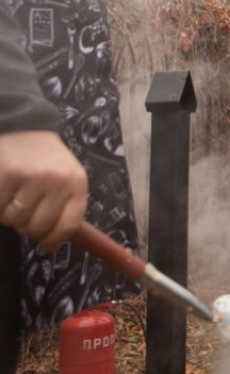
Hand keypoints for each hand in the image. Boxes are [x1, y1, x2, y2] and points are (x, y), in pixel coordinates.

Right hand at [0, 131, 88, 250]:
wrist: (22, 126)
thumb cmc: (44, 159)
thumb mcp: (65, 178)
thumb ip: (63, 209)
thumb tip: (50, 246)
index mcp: (77, 183)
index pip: (69, 225)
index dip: (55, 239)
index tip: (46, 243)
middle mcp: (58, 180)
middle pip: (38, 227)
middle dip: (27, 224)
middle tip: (24, 208)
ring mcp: (33, 177)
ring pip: (15, 220)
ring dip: (9, 213)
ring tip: (13, 193)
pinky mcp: (8, 174)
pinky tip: (2, 187)